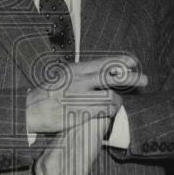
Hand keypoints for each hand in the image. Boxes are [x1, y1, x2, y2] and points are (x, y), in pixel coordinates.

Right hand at [26, 55, 143, 133]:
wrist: (29, 110)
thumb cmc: (45, 95)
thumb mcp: (61, 77)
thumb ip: (80, 74)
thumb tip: (99, 71)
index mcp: (75, 70)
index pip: (102, 62)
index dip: (119, 61)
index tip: (132, 62)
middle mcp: (79, 80)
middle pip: (111, 76)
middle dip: (130, 77)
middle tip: (144, 79)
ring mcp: (80, 97)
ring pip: (110, 96)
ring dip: (118, 100)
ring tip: (117, 103)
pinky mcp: (80, 112)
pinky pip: (104, 111)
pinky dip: (110, 111)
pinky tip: (109, 113)